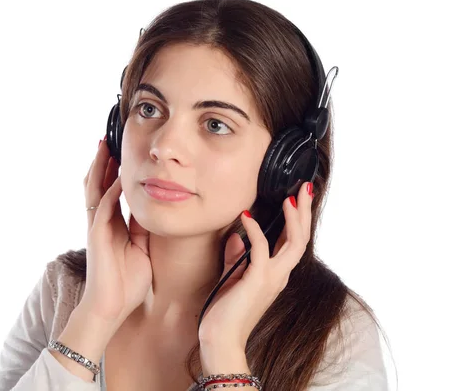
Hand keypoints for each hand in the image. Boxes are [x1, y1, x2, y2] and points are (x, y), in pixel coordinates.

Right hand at [78, 138, 152, 332]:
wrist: (112, 307)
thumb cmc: (127, 282)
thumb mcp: (141, 248)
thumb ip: (142, 229)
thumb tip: (152, 210)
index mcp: (112, 224)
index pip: (110, 190)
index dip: (114, 170)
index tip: (120, 151)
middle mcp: (102, 221)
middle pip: (98, 183)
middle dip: (103, 161)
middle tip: (108, 138)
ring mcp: (98, 227)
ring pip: (95, 189)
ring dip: (100, 167)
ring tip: (104, 145)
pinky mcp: (98, 235)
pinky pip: (104, 207)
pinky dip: (109, 189)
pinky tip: (117, 176)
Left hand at [198, 182, 313, 350]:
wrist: (221, 339)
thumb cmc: (225, 312)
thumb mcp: (232, 278)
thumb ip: (237, 257)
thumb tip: (237, 236)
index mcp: (276, 274)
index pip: (293, 242)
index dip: (297, 219)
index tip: (297, 197)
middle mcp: (280, 275)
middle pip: (301, 238)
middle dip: (304, 211)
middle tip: (305, 187)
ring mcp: (272, 278)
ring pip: (294, 243)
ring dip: (293, 218)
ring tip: (290, 197)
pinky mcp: (258, 280)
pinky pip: (261, 249)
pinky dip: (255, 230)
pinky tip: (246, 218)